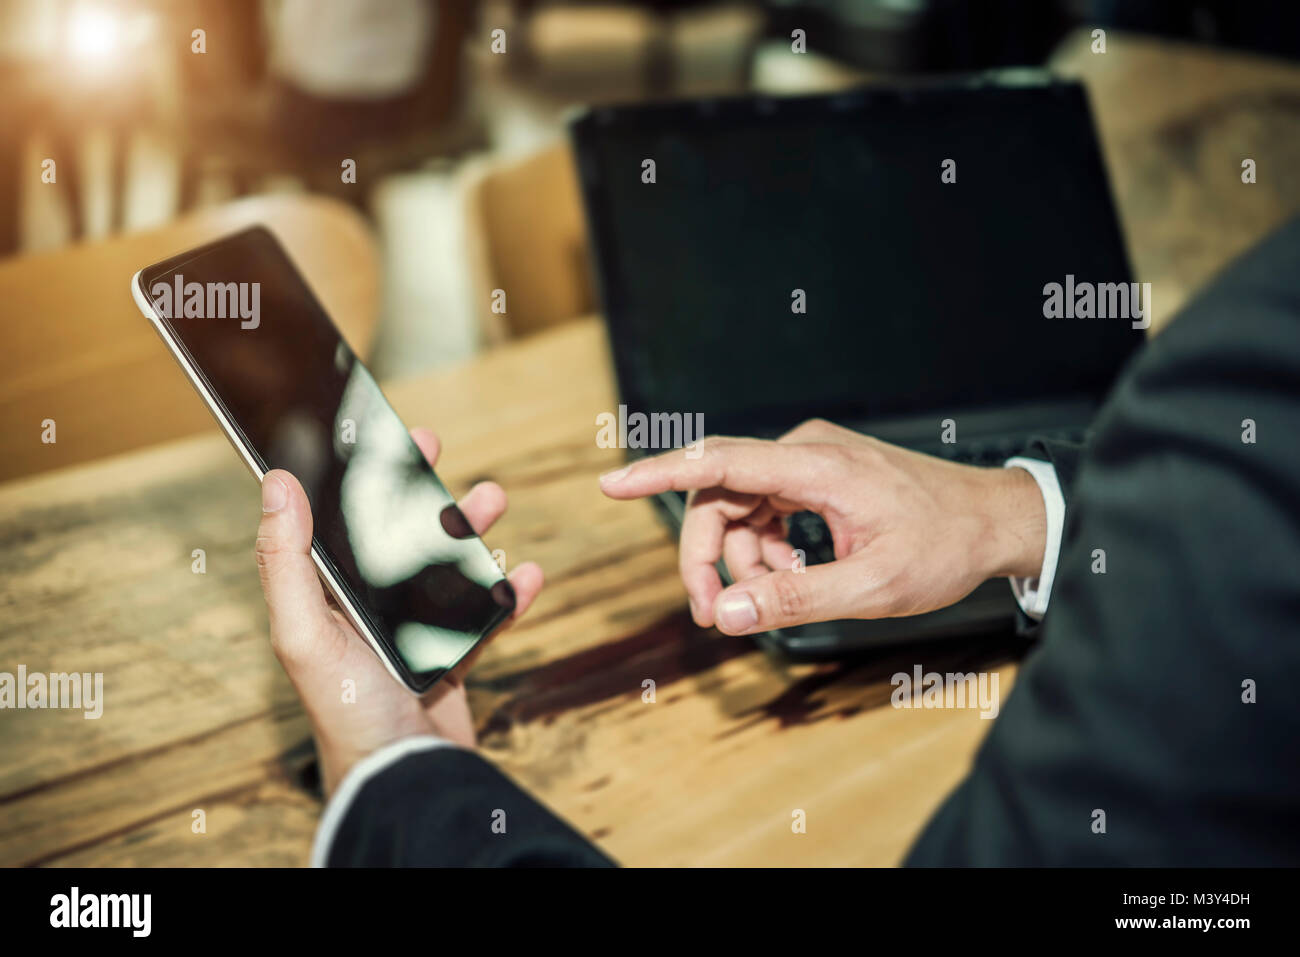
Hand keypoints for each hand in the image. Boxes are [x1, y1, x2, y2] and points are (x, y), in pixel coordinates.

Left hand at [254, 427, 542, 796]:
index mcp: (326, 599)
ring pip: (445, 567)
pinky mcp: (451, 658)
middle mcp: (366, 610)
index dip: (353, 477)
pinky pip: (484, 616)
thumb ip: (286, 560)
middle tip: (435, 448)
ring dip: (471, 531)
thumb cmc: (346, 711)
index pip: (336, 522)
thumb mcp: (304, 631)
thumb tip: (275, 483)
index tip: (373, 435)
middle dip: (418, 489)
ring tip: (494, 499)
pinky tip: (529, 575)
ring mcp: (412, 633)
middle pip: (395, 535)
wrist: (404, 779)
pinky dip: (509, 593)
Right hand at [599, 419, 1043, 635]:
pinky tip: (791, 578)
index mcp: (817, 466)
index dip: (659, 473)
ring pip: (739, 508)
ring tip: (774, 600)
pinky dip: (764, 550)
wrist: (992, 521)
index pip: (719, 462)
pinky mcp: (816, 476)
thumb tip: (727, 614)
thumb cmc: (943, 547)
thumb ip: (795, 600)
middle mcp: (806, 452)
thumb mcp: (872, 587)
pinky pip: (764, 510)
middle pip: (720, 497)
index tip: (609, 485)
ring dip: (741, 560)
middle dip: (708, 557)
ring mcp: (811, 461)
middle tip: (713, 615)